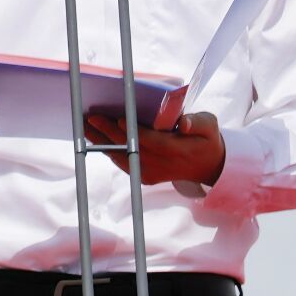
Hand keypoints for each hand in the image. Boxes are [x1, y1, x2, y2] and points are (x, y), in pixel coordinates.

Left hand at [83, 111, 224, 186]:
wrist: (207, 166)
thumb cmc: (206, 138)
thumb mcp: (209, 126)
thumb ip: (198, 122)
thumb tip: (185, 124)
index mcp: (178, 151)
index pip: (153, 142)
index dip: (135, 133)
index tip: (119, 120)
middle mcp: (162, 165)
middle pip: (131, 149)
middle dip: (109, 133)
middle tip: (92, 118)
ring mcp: (152, 173)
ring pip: (122, 157)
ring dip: (102, 142)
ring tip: (85, 126)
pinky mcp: (144, 177)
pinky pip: (123, 163)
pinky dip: (108, 150)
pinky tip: (95, 138)